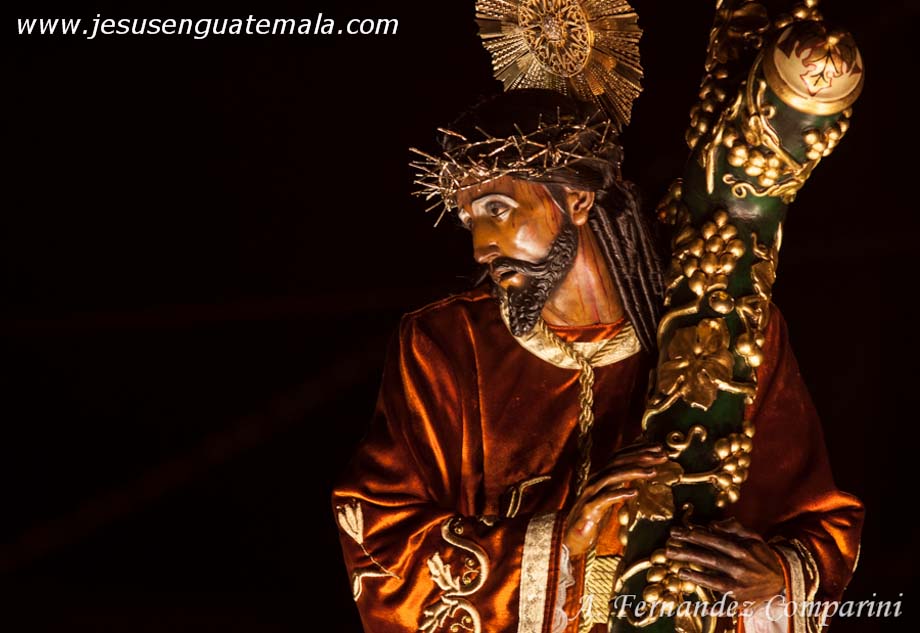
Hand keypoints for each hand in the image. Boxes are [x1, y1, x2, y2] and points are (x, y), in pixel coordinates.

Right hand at [564, 444, 667, 556]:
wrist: (569, 538)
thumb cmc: (592, 519)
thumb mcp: (608, 498)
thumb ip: (620, 485)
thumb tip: (639, 475)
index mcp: (600, 477)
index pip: (619, 456)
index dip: (639, 449)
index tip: (659, 447)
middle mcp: (595, 481)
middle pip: (617, 461)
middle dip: (641, 456)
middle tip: (662, 455)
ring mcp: (591, 494)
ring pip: (612, 476)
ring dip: (634, 471)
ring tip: (652, 471)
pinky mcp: (589, 510)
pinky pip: (604, 498)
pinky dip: (619, 493)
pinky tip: (634, 493)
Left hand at [666, 518, 784, 602]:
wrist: (783, 580)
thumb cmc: (762, 556)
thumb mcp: (753, 537)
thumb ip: (734, 528)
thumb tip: (713, 524)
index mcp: (743, 551)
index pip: (715, 542)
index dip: (695, 536)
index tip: (677, 532)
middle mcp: (740, 569)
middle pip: (710, 560)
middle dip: (688, 553)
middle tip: (668, 548)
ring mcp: (740, 587)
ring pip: (715, 582)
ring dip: (696, 577)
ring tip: (680, 571)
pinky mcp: (740, 602)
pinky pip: (724, 606)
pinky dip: (712, 608)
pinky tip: (695, 606)